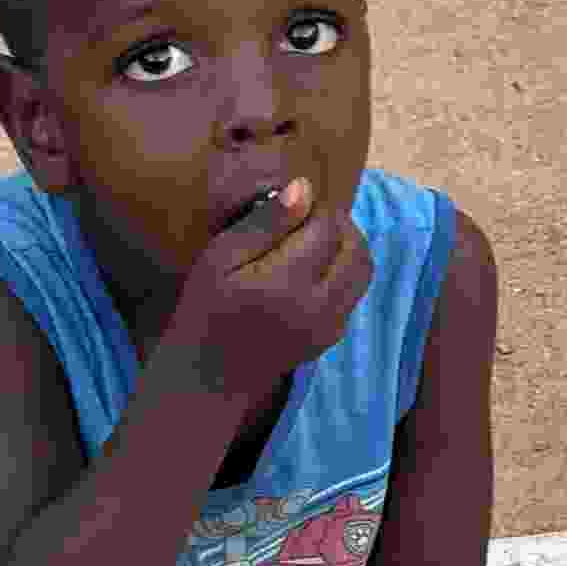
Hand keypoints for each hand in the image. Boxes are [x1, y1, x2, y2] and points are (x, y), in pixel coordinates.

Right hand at [173, 176, 374, 395]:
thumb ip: (265, 224)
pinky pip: (353, 293)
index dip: (314, 207)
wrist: (208, 377)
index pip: (326, 227)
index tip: (291, 203)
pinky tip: (311, 270)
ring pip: (362, 271)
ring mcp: (331, 325)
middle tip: (307, 217)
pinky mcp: (332, 337)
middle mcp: (321, 306)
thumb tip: (304, 188)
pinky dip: (343, 271)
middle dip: (338, 224)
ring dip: (346, 246)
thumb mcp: (221, 258)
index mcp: (289, 282)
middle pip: (355, 247)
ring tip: (313, 240)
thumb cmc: (204, 311)